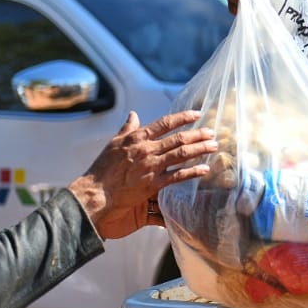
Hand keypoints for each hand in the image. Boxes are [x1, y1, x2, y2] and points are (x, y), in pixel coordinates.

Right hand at [68, 110, 217, 239]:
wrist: (94, 193)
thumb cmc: (102, 169)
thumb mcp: (113, 144)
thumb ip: (127, 129)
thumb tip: (133, 114)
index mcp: (137, 138)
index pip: (164, 123)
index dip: (182, 117)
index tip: (197, 114)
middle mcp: (146, 149)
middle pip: (177, 138)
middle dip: (197, 134)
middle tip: (212, 132)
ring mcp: (150, 166)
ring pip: (180, 154)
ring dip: (199, 149)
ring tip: (213, 146)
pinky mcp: (152, 184)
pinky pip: (177, 176)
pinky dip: (192, 172)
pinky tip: (204, 169)